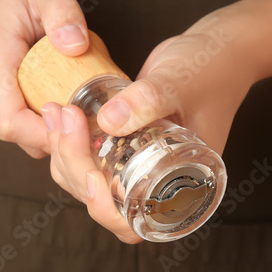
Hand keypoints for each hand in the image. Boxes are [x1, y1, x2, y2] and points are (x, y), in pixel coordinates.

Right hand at [0, 0, 88, 157]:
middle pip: (17, 133)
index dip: (46, 134)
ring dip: (48, 128)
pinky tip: (62, 101)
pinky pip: (15, 119)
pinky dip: (40, 118)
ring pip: (17, 131)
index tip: (80, 122)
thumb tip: (77, 44)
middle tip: (91, 120)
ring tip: (80, 110)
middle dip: (55, 135)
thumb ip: (63, 11)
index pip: (11, 123)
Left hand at [39, 12, 251, 241]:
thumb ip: (147, 100)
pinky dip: (68, 141)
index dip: (106, 210)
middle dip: (74, 166)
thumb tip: (107, 121)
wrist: (216, 50)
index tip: (91, 177)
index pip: (136, 221)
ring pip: (87, 180)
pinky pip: (87, 157)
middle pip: (101, 201)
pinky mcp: (121, 144)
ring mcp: (135, 165)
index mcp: (180, 186)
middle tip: (64, 120)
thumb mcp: (180, 84)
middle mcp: (155, 183)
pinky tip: (59, 113)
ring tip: (55, 113)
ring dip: (64, 153)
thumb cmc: (211, 70)